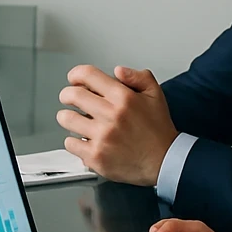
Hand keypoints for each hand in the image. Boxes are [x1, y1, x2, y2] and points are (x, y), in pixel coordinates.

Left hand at [57, 65, 177, 186]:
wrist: (165, 161)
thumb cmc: (158, 130)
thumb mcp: (155, 95)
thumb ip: (138, 77)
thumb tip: (118, 70)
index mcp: (123, 97)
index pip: (87, 75)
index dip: (76, 75)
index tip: (74, 80)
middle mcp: (111, 115)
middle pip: (71, 95)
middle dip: (67, 95)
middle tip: (69, 99)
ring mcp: (102, 136)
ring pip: (66, 119)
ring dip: (69, 118)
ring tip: (78, 121)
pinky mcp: (96, 156)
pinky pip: (70, 143)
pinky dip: (75, 142)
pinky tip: (85, 140)